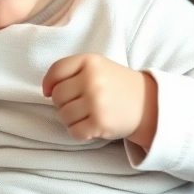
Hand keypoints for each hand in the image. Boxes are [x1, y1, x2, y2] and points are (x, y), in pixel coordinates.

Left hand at [42, 53, 157, 148]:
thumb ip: (71, 71)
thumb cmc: (116, 85)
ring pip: (63, 115)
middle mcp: (92, 79)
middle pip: (57, 96)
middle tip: (80, 104)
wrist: (147, 103)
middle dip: (63, 103)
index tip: (49, 91)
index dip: (49, 83)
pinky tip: (92, 126)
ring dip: (71, 119)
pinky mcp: (100, 123)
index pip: (56, 71)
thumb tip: (46, 91)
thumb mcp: (97, 66)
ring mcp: (96, 102)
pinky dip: (79, 132)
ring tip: (87, 115)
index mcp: (90, 61)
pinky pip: (74, 131)